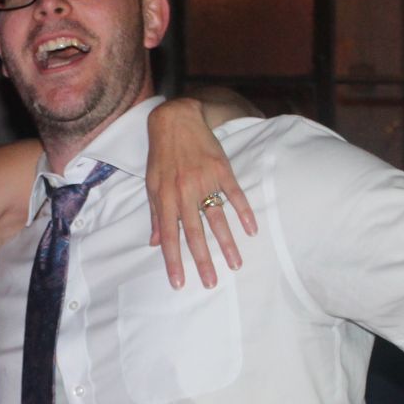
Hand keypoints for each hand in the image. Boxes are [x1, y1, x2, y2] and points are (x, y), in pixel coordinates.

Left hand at [144, 97, 257, 288]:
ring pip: (217, 218)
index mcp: (165, 197)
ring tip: (235, 264)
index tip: (179, 283)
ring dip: (227, 243)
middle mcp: (184, 192)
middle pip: (195, 233)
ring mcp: (204, 181)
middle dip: (202, 261)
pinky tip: (250, 230)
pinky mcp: (221, 170)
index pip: (169, 236)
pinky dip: (244, 212)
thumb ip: (155, 215)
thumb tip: (155, 243)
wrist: (177, 120)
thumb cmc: (161, 155)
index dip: (173, 261)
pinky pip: (234, 195)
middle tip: (211, 282)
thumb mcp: (152, 184)